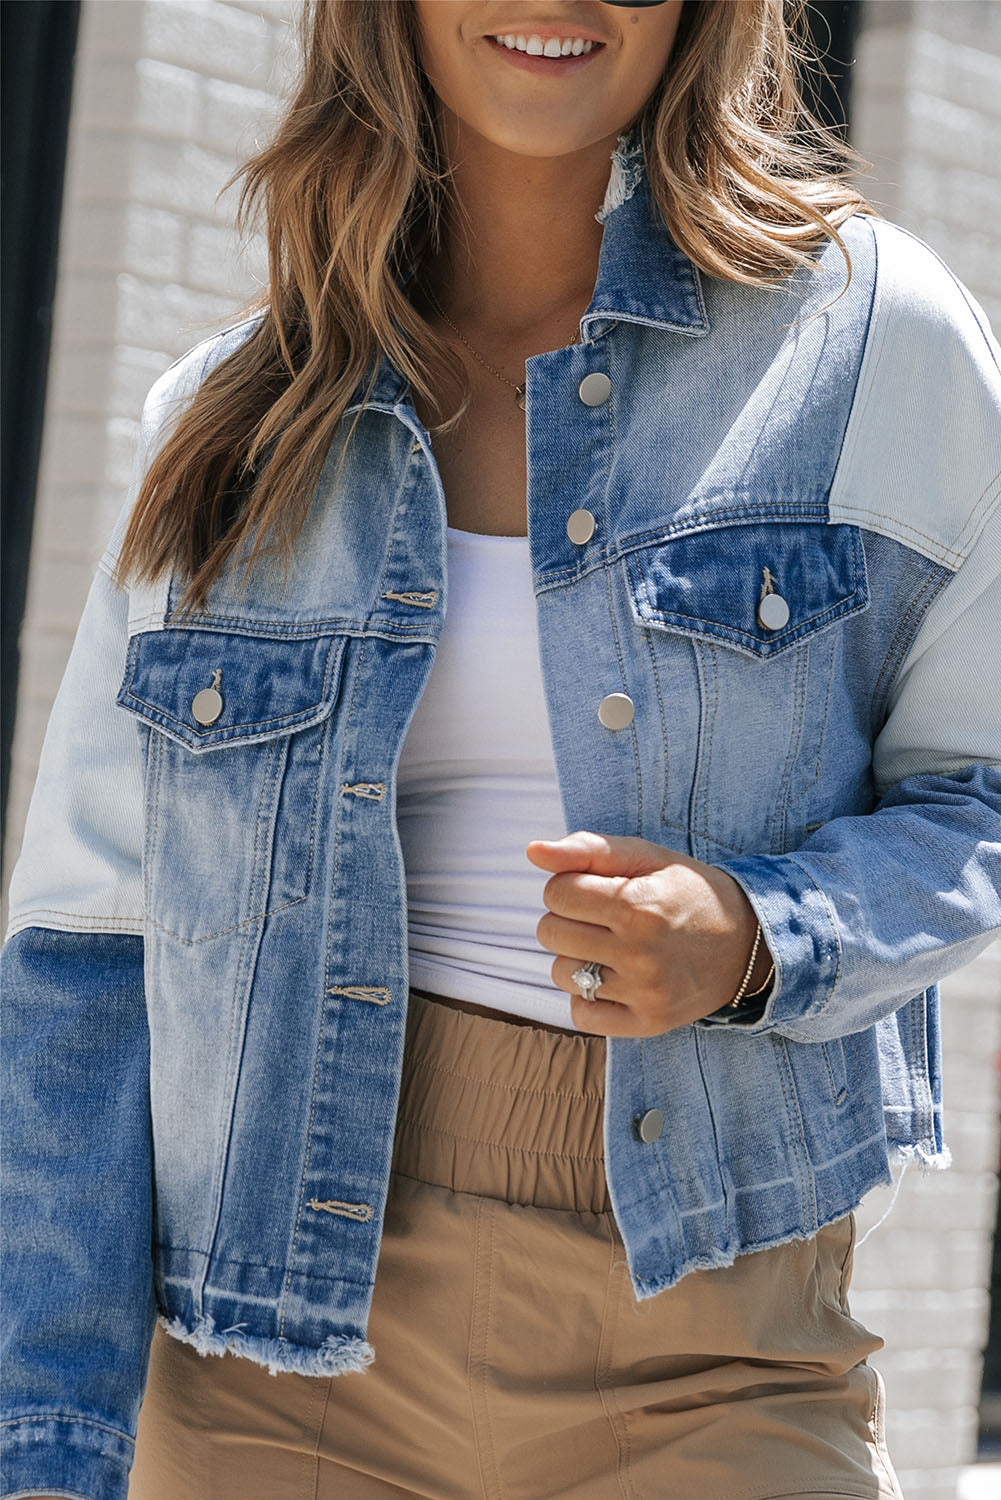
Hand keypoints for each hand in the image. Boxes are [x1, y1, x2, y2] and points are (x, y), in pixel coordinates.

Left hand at [526, 830, 771, 1035]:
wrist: (749, 943)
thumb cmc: (688, 892)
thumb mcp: (647, 857)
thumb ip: (588, 849)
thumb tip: (532, 851)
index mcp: (637, 904)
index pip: (556, 893)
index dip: (570, 886)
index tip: (598, 890)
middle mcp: (640, 952)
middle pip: (550, 933)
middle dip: (569, 920)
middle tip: (604, 919)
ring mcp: (645, 992)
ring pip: (561, 974)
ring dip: (576, 958)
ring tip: (612, 948)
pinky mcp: (649, 1022)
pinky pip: (581, 1015)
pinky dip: (588, 999)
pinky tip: (614, 979)